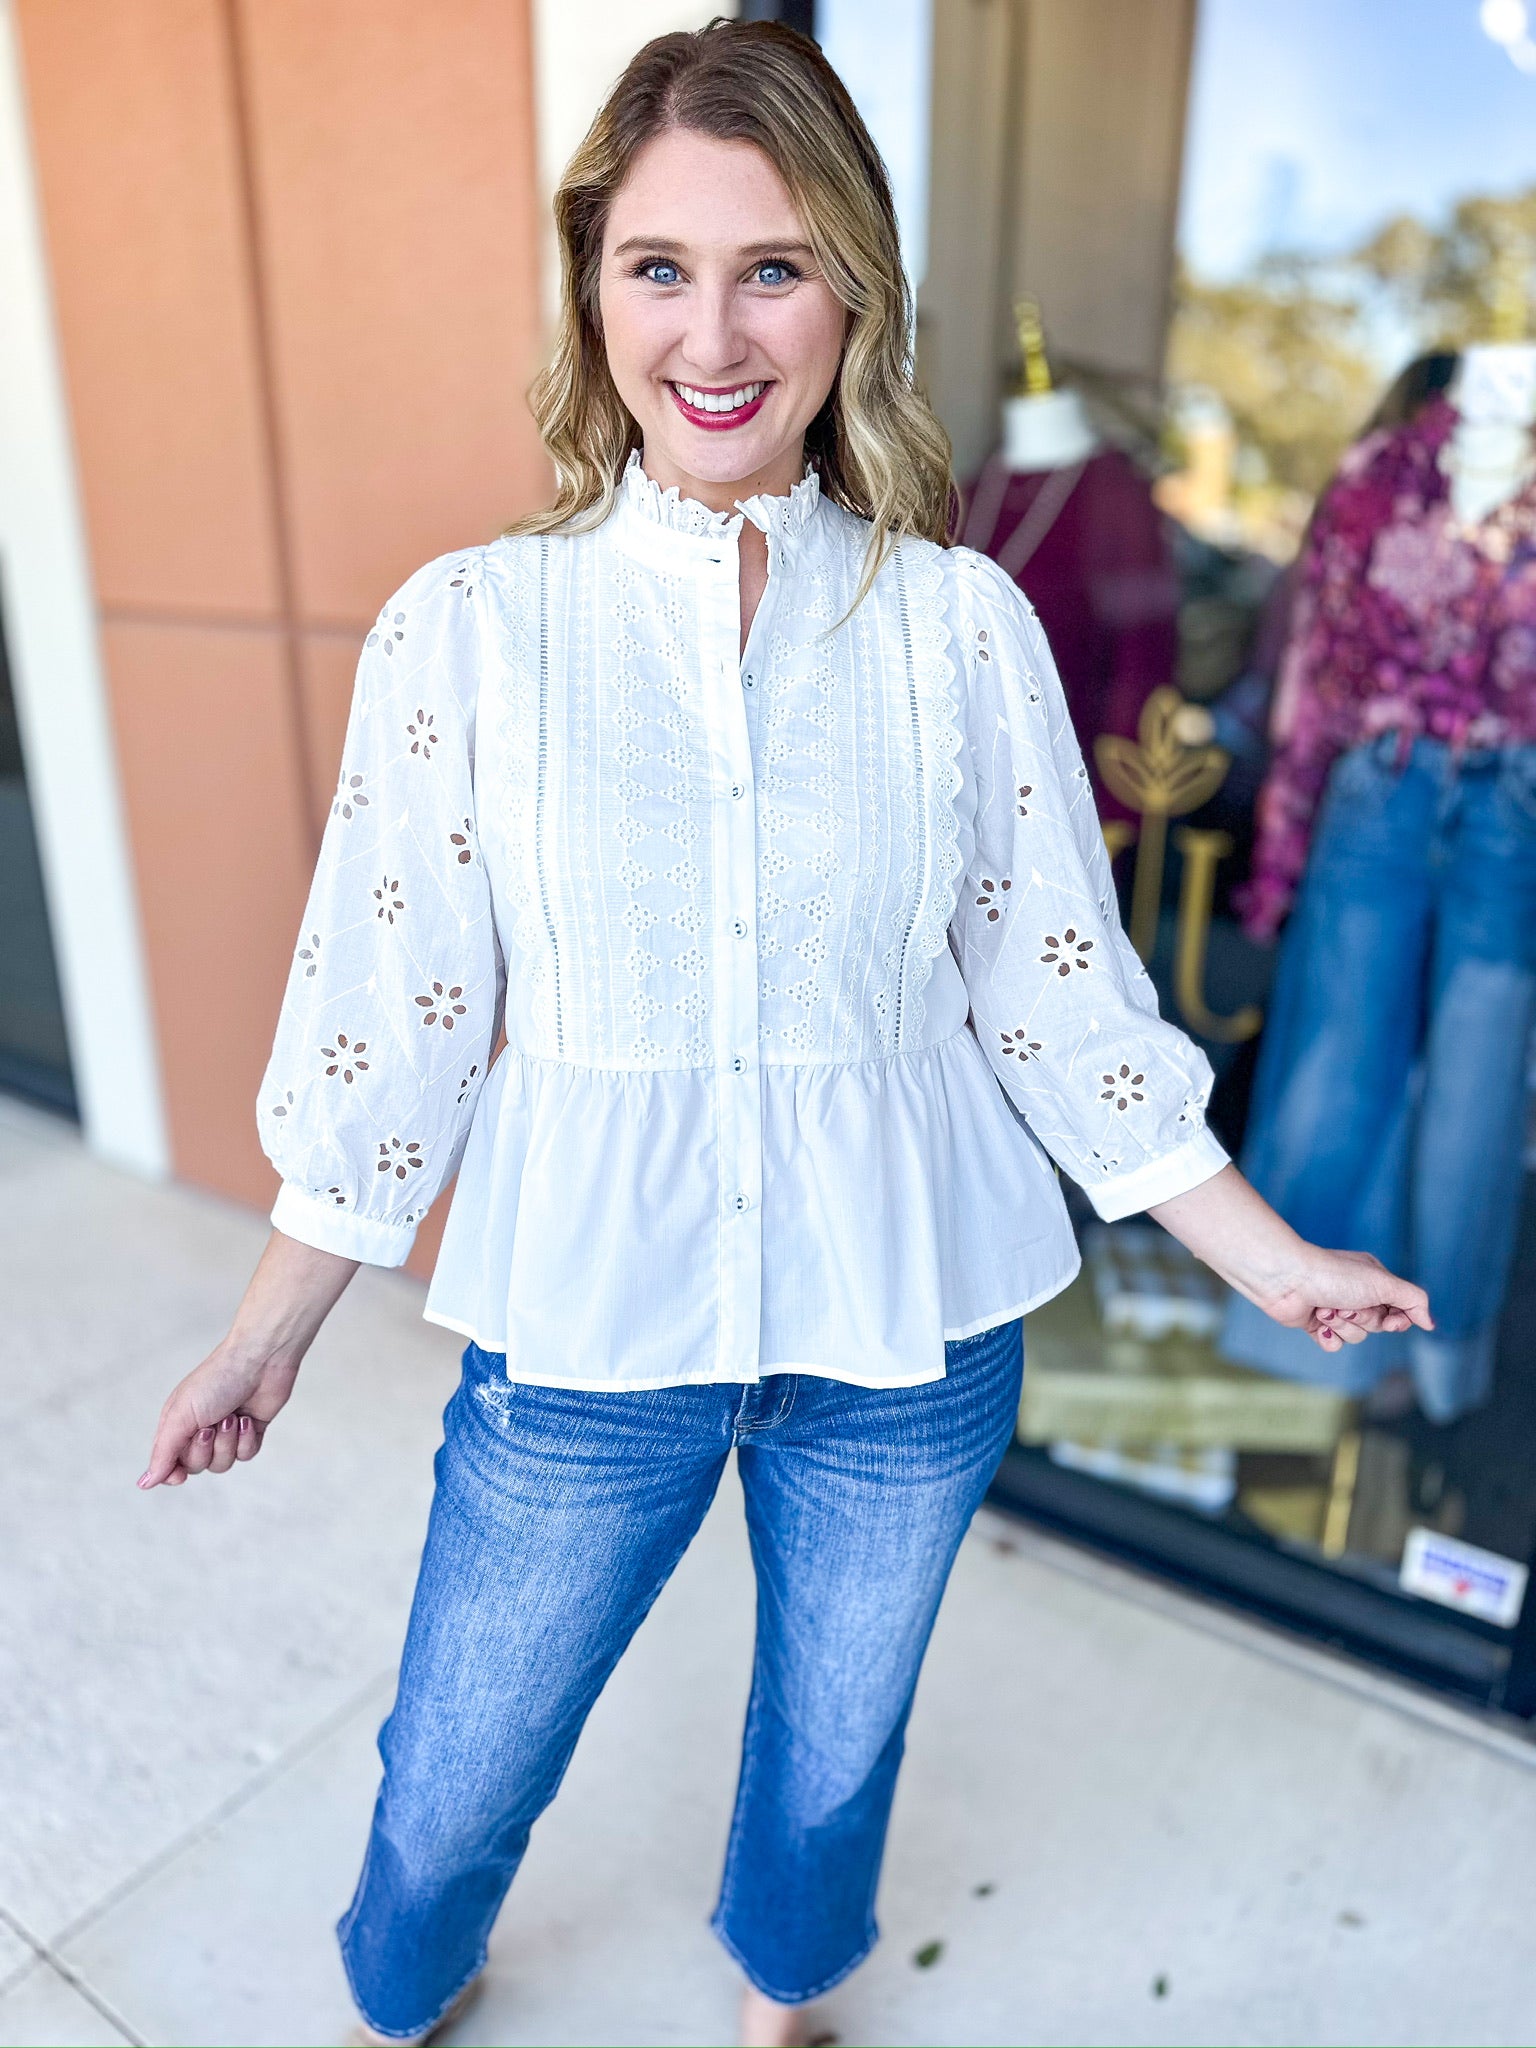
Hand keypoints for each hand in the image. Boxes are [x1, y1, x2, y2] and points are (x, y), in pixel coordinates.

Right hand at [138, 1343, 300, 1487]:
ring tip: (232, 1417)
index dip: (174, 1473)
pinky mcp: (250, 1432)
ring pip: (222, 1464)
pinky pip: (245, 1455)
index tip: (180, 1475)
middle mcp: (199, 1430)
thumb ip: (163, 1452)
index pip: (169, 1464)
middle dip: (205, 1449)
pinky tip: (247, 1419)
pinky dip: (246, 1440)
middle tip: (211, 1425)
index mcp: (177, 1424)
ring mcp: (226, 1432)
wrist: (259, 1361)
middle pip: (197, 1466)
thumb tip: (144, 1483)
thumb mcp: (180, 1416)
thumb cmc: (215, 1380)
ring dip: (227, 1442)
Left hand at [1257, 1245, 1432, 1353]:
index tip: (1391, 1321)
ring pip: (1356, 1337)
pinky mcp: (1316, 1324)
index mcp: (1374, 1280)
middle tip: (1346, 1305)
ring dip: (1342, 1326)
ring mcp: (1335, 1309)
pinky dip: (1328, 1338)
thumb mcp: (1384, 1283)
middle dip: (1363, 1320)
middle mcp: (1356, 1293)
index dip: (1397, 1321)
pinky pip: (1334, 1345)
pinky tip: (1317, 1324)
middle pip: (1378, 1325)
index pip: (1400, 1310)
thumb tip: (1430, 1323)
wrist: (1287, 1280)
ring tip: (1325, 1310)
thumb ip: (1414, 1300)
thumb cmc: (1335, 1276)